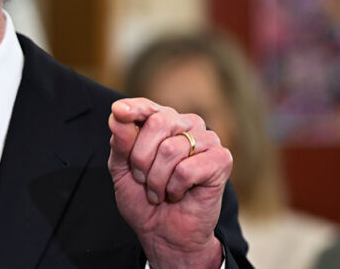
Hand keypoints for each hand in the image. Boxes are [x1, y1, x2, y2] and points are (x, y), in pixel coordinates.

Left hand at [108, 98, 231, 268]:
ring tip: (159, 191)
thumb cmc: (143, 199)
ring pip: (171, 149)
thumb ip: (120, 142)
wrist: (164, 233)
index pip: (146, 106)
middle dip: (141, 158)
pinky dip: (175, 187)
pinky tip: (179, 194)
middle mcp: (186, 125)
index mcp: (162, 122)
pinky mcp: (221, 160)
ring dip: (156, 179)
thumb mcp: (121, 169)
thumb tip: (118, 114)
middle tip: (142, 179)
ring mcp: (207, 140)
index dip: (133, 108)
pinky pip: (187, 169)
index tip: (119, 111)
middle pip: (157, 123)